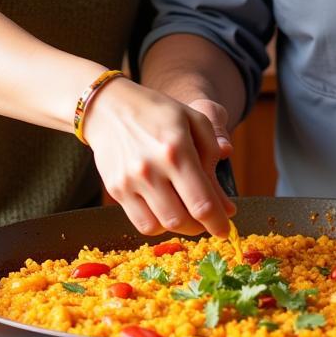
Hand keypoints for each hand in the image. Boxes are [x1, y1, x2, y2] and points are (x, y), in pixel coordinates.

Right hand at [86, 77, 235, 237]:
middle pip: (182, 221)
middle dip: (201, 226)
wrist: (110, 107)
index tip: (226, 230)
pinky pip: (142, 224)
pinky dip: (159, 225)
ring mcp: (130, 182)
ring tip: (187, 212)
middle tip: (208, 218)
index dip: (218, 223)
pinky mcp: (116, 190)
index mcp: (176, 149)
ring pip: (162, 226)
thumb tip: (226, 204)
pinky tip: (166, 209)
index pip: (201, 202)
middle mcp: (151, 169)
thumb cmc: (158, 111)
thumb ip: (213, 158)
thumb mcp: (194, 120)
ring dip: (181, 227)